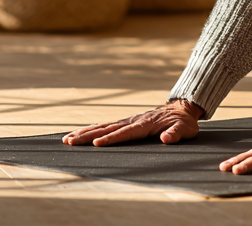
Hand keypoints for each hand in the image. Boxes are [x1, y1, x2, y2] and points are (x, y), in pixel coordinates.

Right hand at [61, 99, 203, 146]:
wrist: (181, 108)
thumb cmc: (183, 121)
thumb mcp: (184, 129)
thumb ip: (175, 134)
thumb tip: (166, 139)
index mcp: (144, 125)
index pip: (125, 133)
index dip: (111, 138)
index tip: (96, 144)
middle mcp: (132, 121)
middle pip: (107, 128)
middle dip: (88, 136)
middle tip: (70, 141)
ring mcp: (128, 121)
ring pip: (103, 126)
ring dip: (85, 133)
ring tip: (67, 139)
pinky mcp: (126, 122)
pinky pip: (106, 126)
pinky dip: (91, 130)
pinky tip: (80, 135)